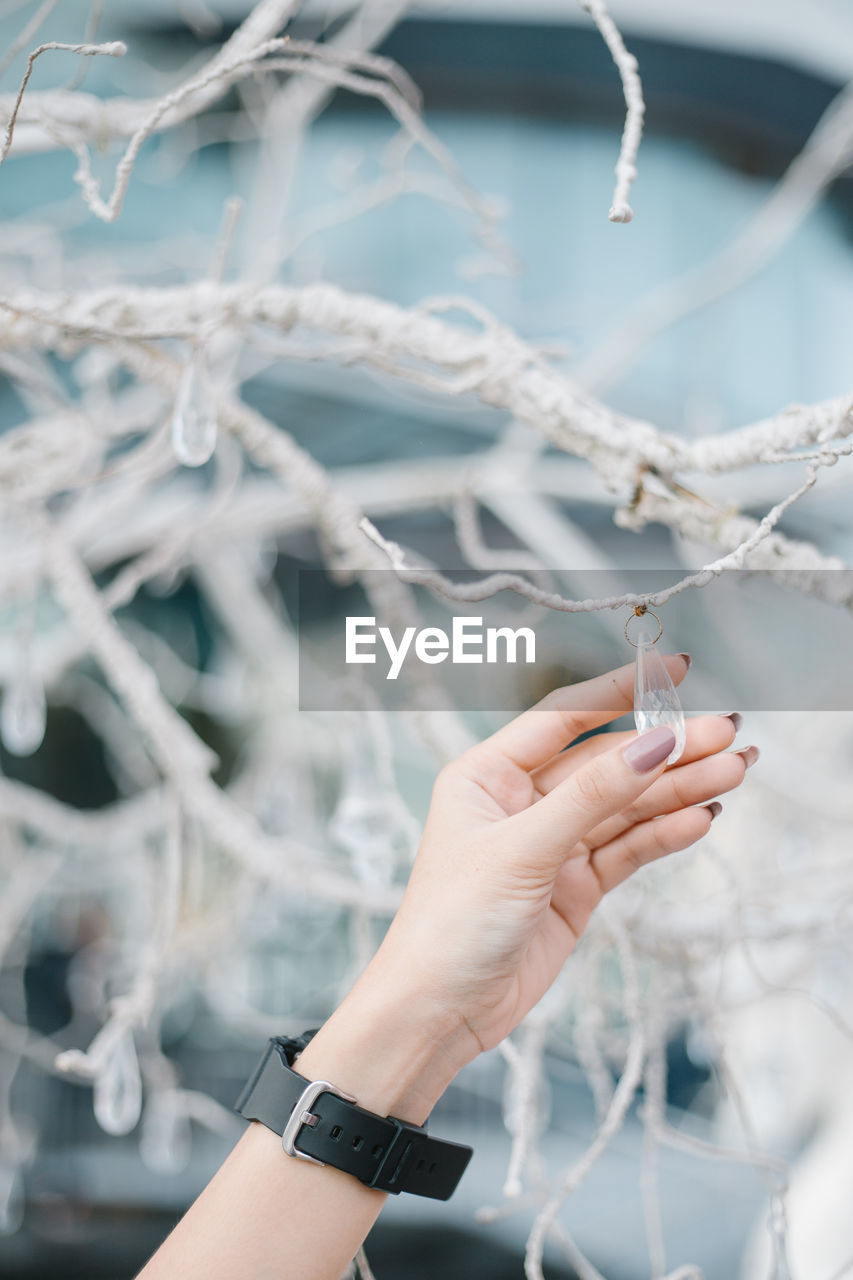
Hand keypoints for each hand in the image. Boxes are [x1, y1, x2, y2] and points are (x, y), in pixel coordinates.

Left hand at [369, 656, 751, 1072]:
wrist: (440, 1013)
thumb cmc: (452, 923)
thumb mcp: (522, 850)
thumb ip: (592, 797)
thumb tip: (652, 743)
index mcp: (487, 775)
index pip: (562, 717)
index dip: (619, 691)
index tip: (676, 671)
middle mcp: (520, 802)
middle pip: (606, 763)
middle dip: (666, 749)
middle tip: (728, 734)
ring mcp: (551, 845)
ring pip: (624, 806)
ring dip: (678, 790)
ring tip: (735, 772)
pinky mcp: (574, 887)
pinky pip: (627, 850)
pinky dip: (664, 835)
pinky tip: (702, 819)